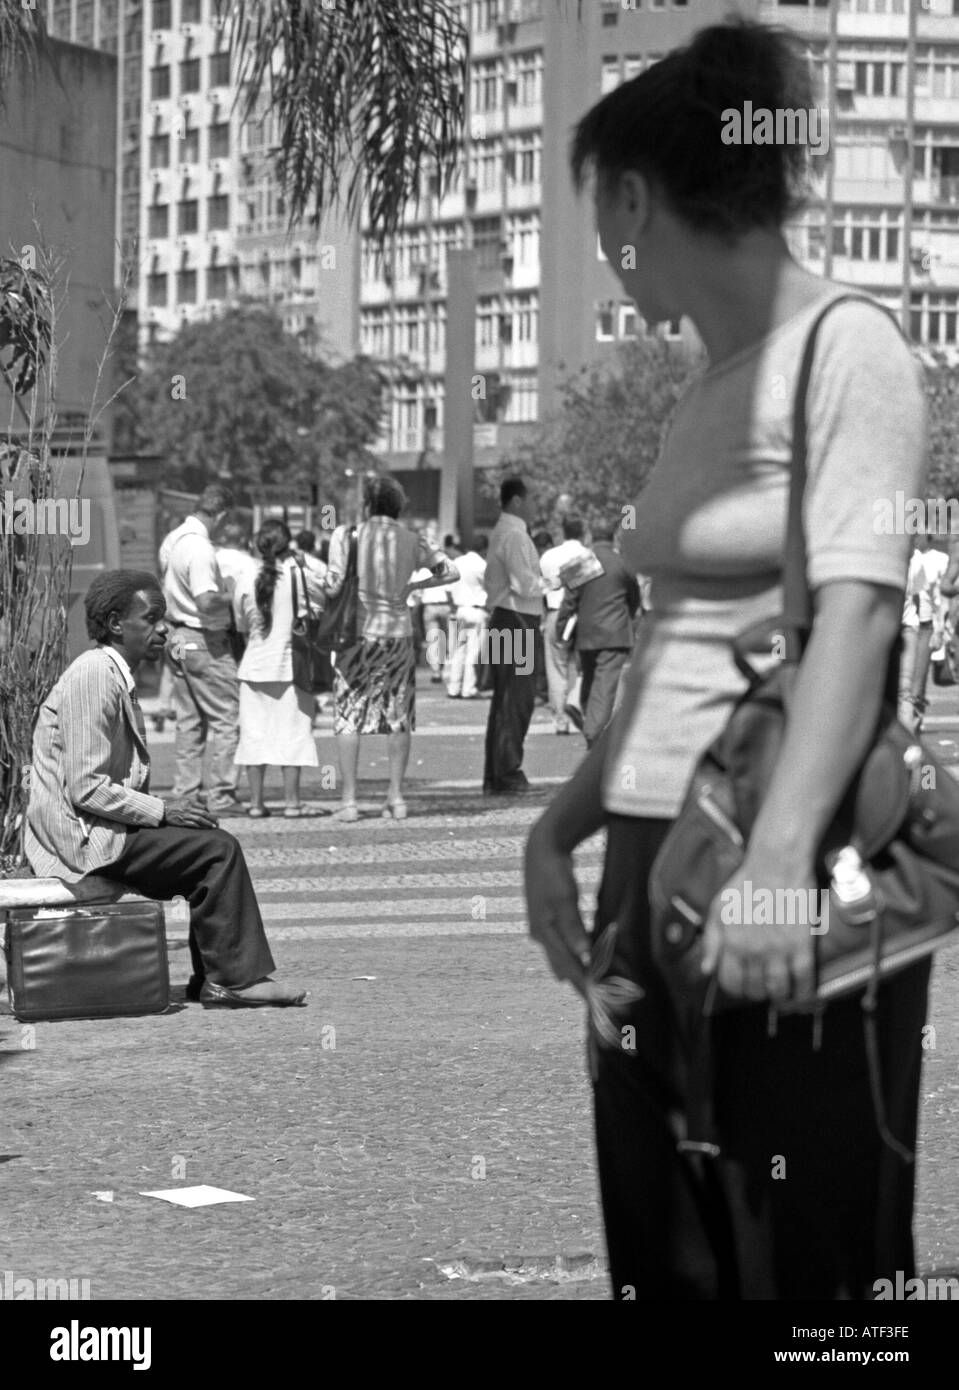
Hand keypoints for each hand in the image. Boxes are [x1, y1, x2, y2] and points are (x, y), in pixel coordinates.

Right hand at [161, 798, 218, 828]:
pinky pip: (194, 824)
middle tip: (218, 822)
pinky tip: (205, 828)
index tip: (212, 816)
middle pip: (204, 813)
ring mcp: (186, 815)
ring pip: (200, 819)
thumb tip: (202, 806)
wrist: (161, 810)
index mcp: (190, 802)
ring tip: (214, 827)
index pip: (203, 807)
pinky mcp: (182, 821)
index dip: (209, 812)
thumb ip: (192, 802)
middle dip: (212, 818)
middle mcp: (189, 807)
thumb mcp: (183, 800)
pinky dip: (200, 826)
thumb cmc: (172, 805)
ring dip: (208, 823)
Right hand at [524, 820, 590, 996]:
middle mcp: (541, 935)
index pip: (568, 967)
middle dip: (583, 986)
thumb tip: (584, 956)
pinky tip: (585, 962)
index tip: (602, 1002)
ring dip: (580, 974)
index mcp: (543, 932)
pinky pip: (564, 947)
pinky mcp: (550, 921)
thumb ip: (574, 927)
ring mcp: (544, 929)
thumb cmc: (553, 871)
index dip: (585, 985)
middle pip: (564, 968)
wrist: (541, 848)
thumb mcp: (564, 897)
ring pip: (563, 960)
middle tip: (605, 1002)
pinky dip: (577, 958)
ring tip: (597, 990)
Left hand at [700, 854, 815, 1002]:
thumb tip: (707, 970)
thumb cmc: (747, 883)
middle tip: (763, 985)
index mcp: (731, 943)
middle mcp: (753, 951)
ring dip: (779, 995)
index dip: (736, 988)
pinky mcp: (802, 945)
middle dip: (757, 991)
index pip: (730, 982)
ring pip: (778, 990)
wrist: (778, 864)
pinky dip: (804, 991)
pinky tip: (803, 992)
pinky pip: (804, 979)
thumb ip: (712, 941)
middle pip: (755, 989)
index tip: (743, 984)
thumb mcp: (719, 909)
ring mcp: (779, 950)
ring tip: (781, 991)